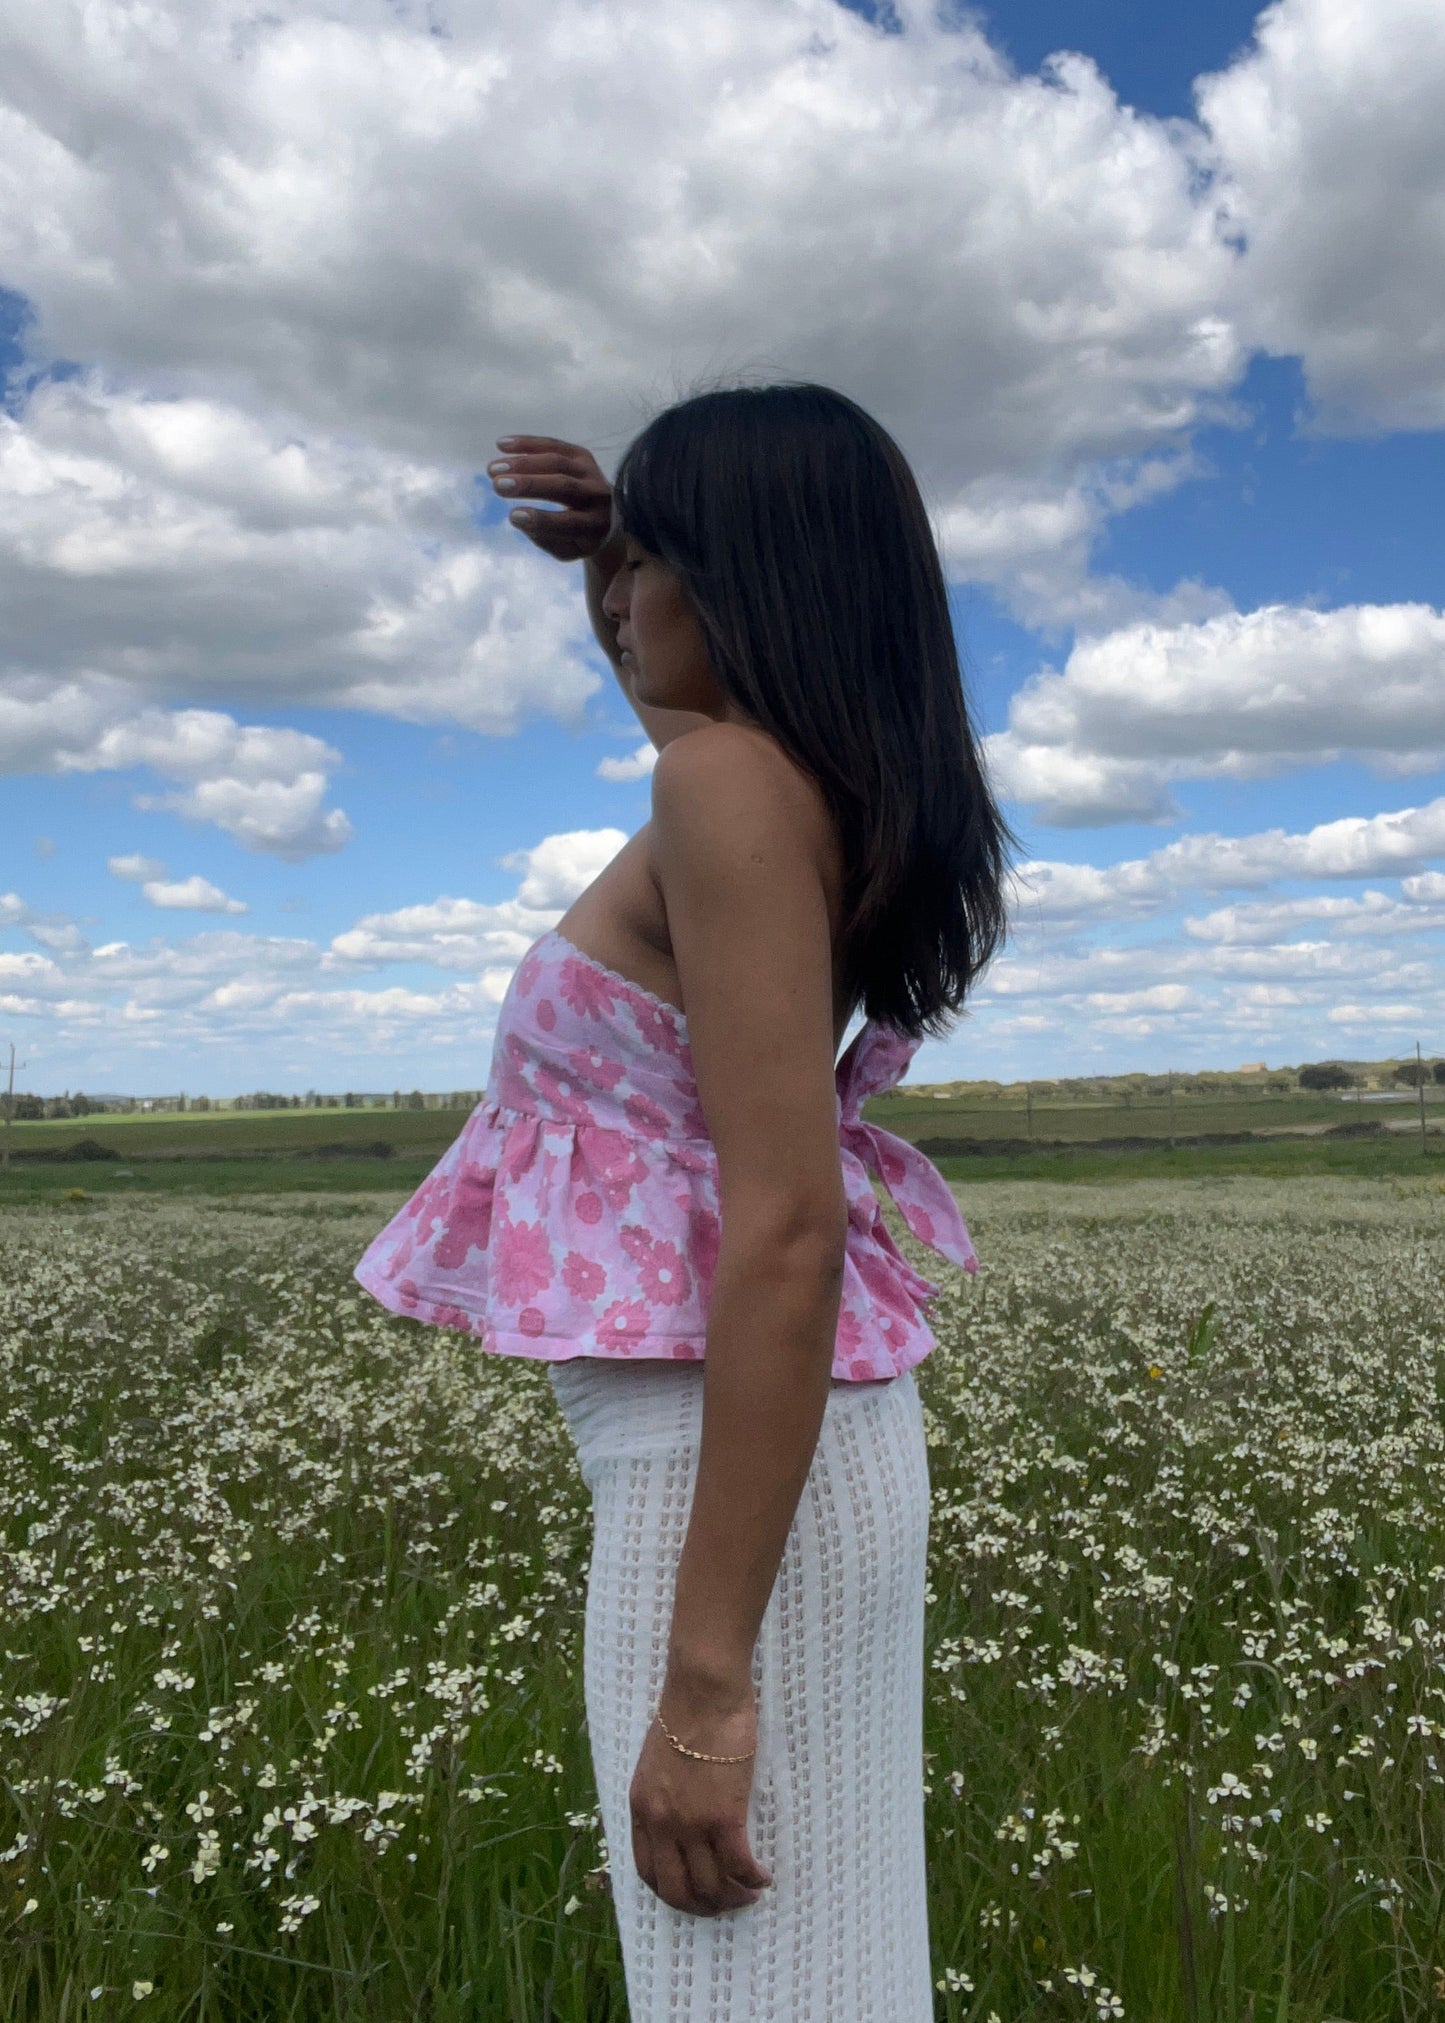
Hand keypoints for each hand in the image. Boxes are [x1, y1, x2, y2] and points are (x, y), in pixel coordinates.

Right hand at [487, 435, 616, 561]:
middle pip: (563, 486)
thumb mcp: (566, 550)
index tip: (513, 516)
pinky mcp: (582, 455)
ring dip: (522, 463)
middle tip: (497, 485)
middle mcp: (598, 496)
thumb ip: (545, 539)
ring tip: (492, 469)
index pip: (569, 523)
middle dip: (529, 485)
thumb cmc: (580, 538)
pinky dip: (527, 444)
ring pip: (557, 462)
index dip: (541, 519)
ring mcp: (592, 472)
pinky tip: (502, 445)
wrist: (611, 517)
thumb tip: (520, 519)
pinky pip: (554, 445)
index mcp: (596, 527)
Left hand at [629, 1684, 774, 1917]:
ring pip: (710, 1884)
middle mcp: (660, 1823)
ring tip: (750, 1892)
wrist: (703, 1690)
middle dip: (702, 1907)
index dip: (671, 1891)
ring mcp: (690, 1822)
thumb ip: (664, 1794)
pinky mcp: (723, 1815)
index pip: (647, 1871)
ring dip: (732, 1897)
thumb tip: (681, 1815)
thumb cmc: (686, 1712)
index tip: (692, 1894)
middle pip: (676, 1890)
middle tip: (724, 1905)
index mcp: (641, 1808)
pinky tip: (764, 1877)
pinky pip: (738, 1865)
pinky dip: (753, 1878)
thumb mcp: (657, 1761)